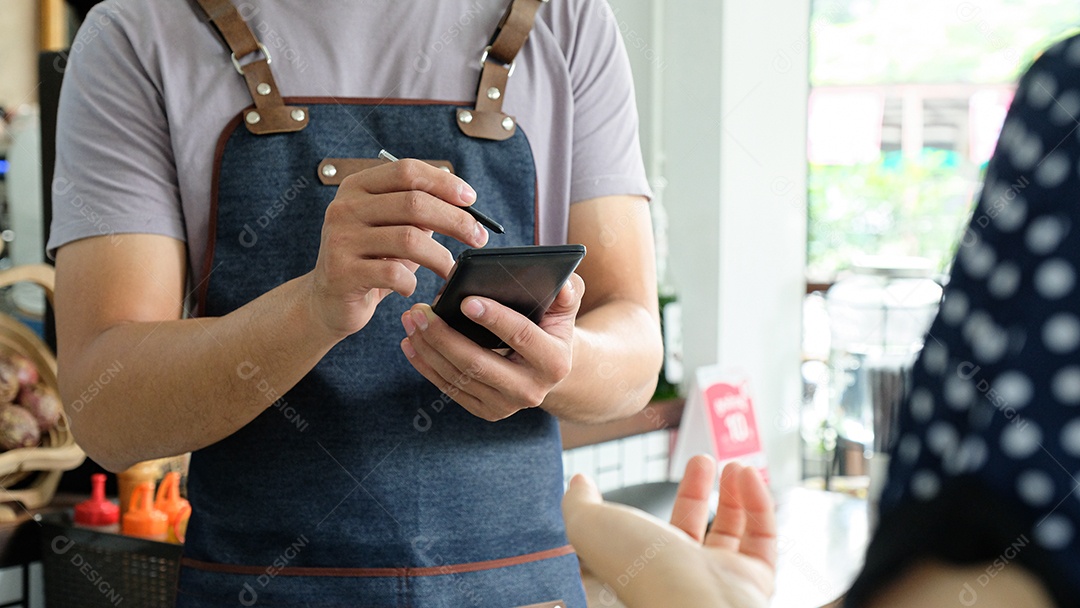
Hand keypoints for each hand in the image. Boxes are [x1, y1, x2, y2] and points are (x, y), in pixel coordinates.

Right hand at [307, 159, 489, 338]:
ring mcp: (340, 239)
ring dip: (440, 257)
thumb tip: (463, 201)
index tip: (471, 200)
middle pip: (414, 203)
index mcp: (357, 187)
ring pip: (409, 239)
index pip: (406, 170)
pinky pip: (394, 274)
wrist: (328, 302)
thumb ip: (419, 211)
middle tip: (478, 237)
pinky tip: (411, 288)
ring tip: (449, 270)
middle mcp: (344, 207)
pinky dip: (412, 283)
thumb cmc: (371, 261)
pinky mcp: (341, 273)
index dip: (443, 182)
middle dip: (455, 220)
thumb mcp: (392, 229)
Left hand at [399, 273, 584, 420]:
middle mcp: (530, 391)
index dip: (494, 319)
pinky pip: (449, 388)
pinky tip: (411, 343)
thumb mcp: (564, 309)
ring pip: (458, 376)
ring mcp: (505, 406)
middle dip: (444, 336)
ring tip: (411, 320)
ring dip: (428, 347)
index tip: (466, 300)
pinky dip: (425, 365)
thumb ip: (568, 292)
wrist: (549, 370)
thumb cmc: (551, 328)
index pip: (521, 336)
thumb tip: (563, 283)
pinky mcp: (485, 411)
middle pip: (478, 364)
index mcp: (554, 362)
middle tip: (419, 310)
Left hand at [562, 455, 776, 607]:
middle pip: (696, 529)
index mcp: (645, 565)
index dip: (668, 498)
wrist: (693, 603)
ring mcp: (721, 578)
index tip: (676, 466)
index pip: (658, 531)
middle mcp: (684, 575)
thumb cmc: (641, 568)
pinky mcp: (755, 579)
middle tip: (704, 459)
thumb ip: (580, 504)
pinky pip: (761, 537)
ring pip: (734, 533)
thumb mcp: (591, 526)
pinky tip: (748, 474)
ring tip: (735, 464)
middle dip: (699, 491)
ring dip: (735, 494)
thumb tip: (578, 483)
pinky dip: (758, 502)